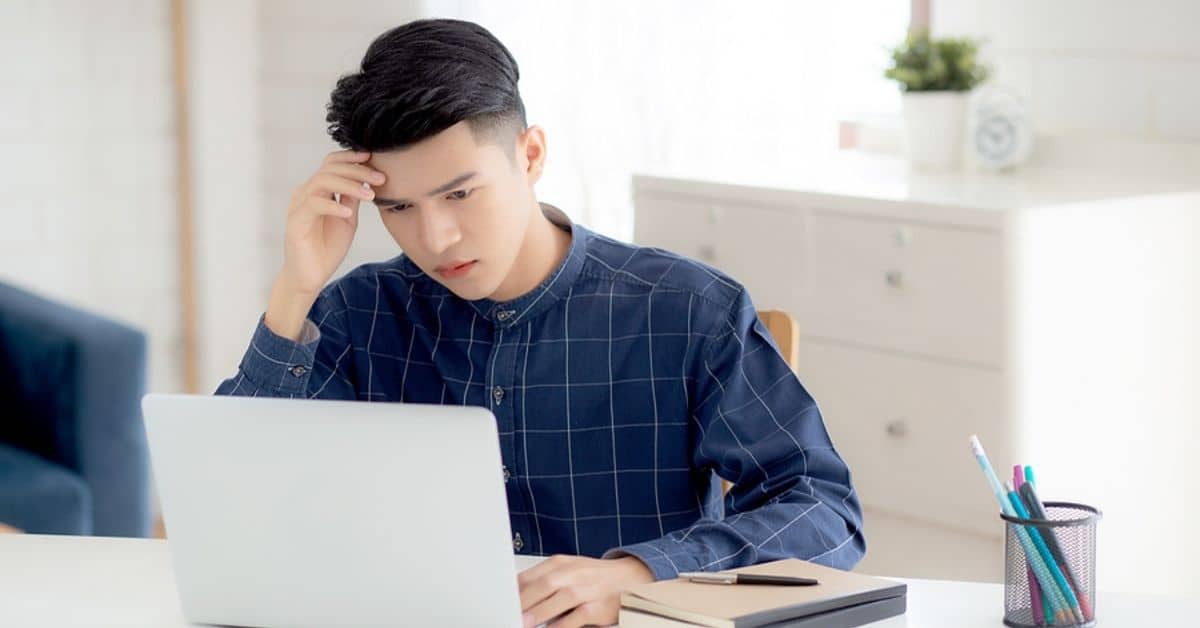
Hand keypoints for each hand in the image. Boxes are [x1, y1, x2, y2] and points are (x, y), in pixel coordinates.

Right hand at [266, 150, 384, 339]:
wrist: (311, 276)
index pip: (331, 163)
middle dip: (357, 171)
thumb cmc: (327, 248)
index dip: (351, 157)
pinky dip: (333, 205)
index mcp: (317, 190)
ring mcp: (299, 205)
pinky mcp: (296, 221)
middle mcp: (305, 193)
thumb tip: (366, 179)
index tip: (372, 157)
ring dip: (349, 185)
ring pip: (322, 182)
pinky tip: (348, 212)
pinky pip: (314, 205)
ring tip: (369, 195)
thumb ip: (352, 199)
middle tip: (380, 178)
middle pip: (329, 168)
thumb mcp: (347, 219)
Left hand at [517, 554, 654, 627]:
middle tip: (506, 614)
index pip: (531, 575)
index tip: (500, 602)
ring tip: (522, 623)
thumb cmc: (594, 577)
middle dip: (523, 601)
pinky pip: (575, 618)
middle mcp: (573, 573)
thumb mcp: (568, 571)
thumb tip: (516, 595)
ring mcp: (586, 589)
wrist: (630, 577)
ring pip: (559, 599)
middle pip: (543, 584)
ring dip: (538, 613)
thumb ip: (543, 581)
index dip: (514, 590)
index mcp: (560, 563)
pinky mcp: (597, 607)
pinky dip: (561, 626)